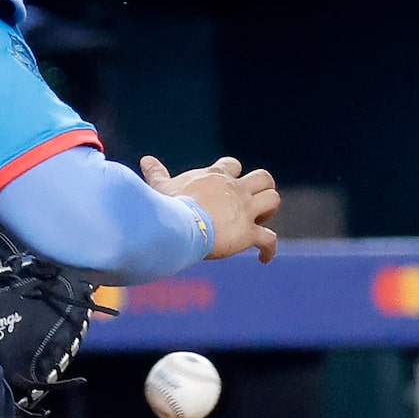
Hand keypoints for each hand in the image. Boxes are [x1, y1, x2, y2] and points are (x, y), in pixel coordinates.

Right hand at [140, 154, 280, 262]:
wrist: (177, 226)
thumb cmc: (167, 205)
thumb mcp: (161, 187)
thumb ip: (157, 173)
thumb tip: (145, 160)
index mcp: (216, 176)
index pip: (232, 165)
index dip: (232, 174)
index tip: (228, 186)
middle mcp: (235, 190)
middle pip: (263, 178)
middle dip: (263, 188)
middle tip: (252, 204)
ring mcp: (245, 211)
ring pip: (272, 200)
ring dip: (269, 211)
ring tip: (259, 223)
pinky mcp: (248, 233)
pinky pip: (269, 239)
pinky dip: (269, 249)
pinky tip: (263, 258)